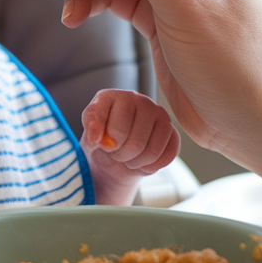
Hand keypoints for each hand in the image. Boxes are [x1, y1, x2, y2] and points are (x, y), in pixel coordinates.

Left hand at [82, 89, 179, 204]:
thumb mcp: (89, 135)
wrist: (114, 155)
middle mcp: (140, 101)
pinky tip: (141, 161)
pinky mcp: (172, 132)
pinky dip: (151, 166)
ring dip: (136, 163)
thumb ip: (91, 132)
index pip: (119, 123)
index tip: (98, 144)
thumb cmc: (101, 141)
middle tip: (114, 153)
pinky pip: (167, 156)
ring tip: (126, 157)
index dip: (109, 141)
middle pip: (136, 142)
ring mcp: (160, 115)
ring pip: (152, 152)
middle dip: (121, 155)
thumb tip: (98, 138)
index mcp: (115, 96)